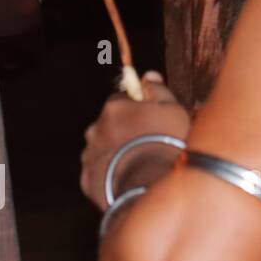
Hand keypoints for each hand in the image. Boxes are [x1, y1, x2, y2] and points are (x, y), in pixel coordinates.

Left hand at [80, 72, 190, 210]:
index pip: (120, 101)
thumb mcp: (173, 111)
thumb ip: (159, 91)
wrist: (149, 185)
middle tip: (147, 147)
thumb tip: (149, 76)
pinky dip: (111, 175)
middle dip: (124, 132)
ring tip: (139, 167)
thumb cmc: (166, 143)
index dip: (136, 110)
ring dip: (116, 154)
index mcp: (113, 108)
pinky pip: (99, 173)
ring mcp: (89, 155)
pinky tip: (128, 181)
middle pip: (109, 126)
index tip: (151, 122)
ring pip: (102, 149)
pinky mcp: (88, 178)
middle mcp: (95, 129)